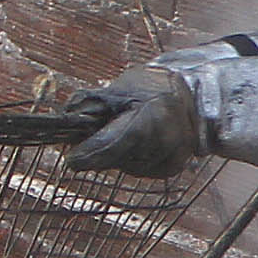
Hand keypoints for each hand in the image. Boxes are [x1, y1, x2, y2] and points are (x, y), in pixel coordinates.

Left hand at [65, 64, 204, 176]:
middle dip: (101, 152)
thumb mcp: (119, 88)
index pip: (114, 144)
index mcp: (152, 115)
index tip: (72, 160)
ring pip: (127, 166)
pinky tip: (138, 143)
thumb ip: (91, 105)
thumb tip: (65, 125)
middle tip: (94, 139)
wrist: (192, 94)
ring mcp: (174, 155)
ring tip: (124, 132)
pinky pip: (141, 170)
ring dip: (117, 155)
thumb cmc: (150, 87)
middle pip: (118, 159)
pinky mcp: (174, 167)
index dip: (90, 154)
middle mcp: (167, 139)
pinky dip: (132, 159)